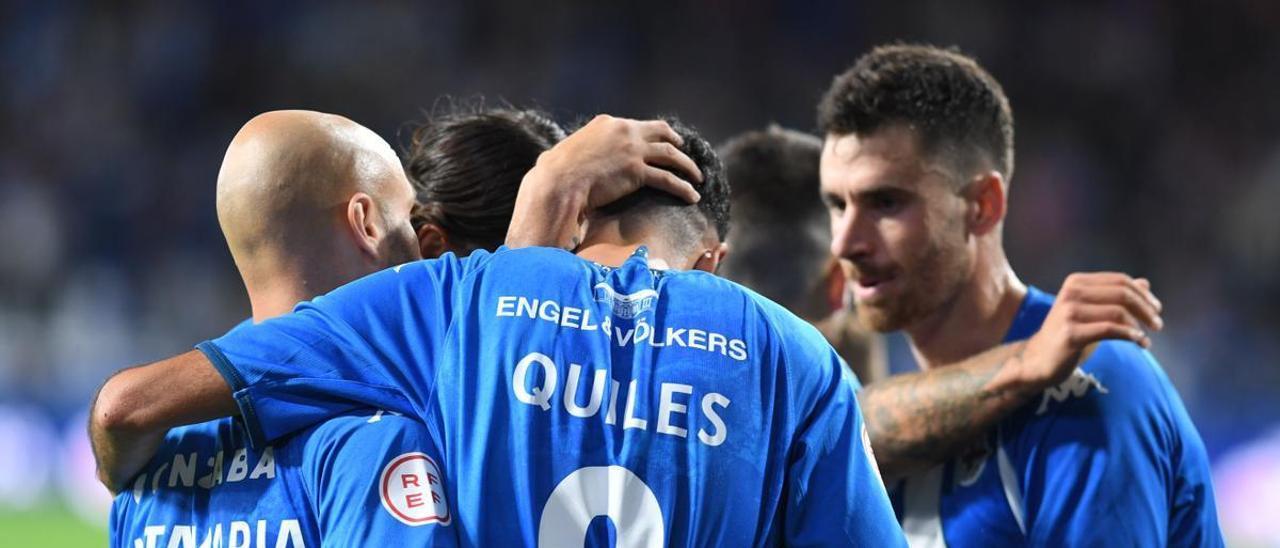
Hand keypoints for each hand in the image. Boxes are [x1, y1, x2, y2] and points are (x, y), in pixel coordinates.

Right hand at [506, 115, 701, 248]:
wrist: (557, 181)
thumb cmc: (556, 171)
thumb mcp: (571, 149)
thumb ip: (584, 149)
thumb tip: (577, 158)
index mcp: (607, 123)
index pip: (636, 125)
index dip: (651, 133)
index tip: (660, 141)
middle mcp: (624, 130)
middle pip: (661, 133)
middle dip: (676, 142)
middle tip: (684, 150)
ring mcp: (632, 149)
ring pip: (671, 155)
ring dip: (688, 166)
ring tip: (697, 177)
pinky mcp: (637, 171)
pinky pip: (668, 179)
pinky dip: (683, 188)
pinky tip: (691, 196)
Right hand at [1012, 273, 1162, 391]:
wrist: (1038, 359)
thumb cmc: (1068, 334)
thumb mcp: (1092, 311)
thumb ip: (1114, 296)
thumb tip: (1144, 283)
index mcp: (1076, 282)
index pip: (1120, 280)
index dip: (1143, 294)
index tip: (1156, 309)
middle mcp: (1071, 293)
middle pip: (1122, 294)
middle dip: (1145, 309)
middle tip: (1157, 324)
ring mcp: (1069, 312)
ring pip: (1118, 312)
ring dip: (1140, 325)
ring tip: (1146, 338)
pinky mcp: (1070, 333)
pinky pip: (1110, 330)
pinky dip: (1130, 336)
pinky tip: (1139, 343)